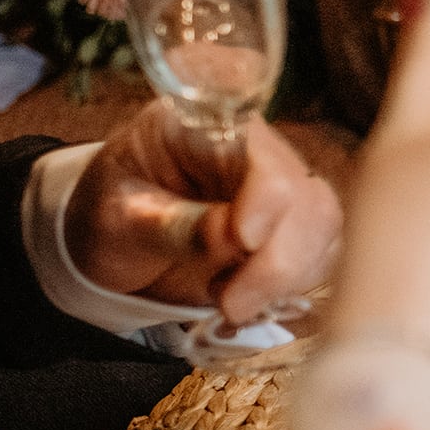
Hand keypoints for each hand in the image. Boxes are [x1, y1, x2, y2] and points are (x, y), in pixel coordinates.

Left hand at [65, 101, 343, 325]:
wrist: (113, 238)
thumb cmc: (106, 215)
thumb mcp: (118, 219)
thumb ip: (175, 225)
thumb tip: (235, 241)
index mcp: (205, 125)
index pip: (260, 152)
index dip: (266, 197)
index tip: (243, 243)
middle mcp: (256, 148)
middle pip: (305, 195)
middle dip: (279, 260)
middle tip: (231, 305)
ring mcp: (281, 184)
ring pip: (323, 227)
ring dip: (287, 277)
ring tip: (227, 300)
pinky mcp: (293, 223)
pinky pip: (320, 253)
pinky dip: (292, 285)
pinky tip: (245, 296)